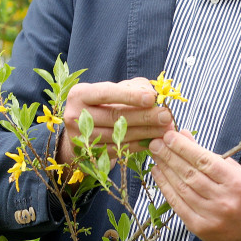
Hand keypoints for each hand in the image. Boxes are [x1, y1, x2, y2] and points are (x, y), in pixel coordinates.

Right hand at [57, 78, 173, 165]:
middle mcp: (75, 115)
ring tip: (165, 129)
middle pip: (114, 117)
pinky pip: (118, 150)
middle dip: (144, 116)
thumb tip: (154, 94)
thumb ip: (134, 87)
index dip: (130, 96)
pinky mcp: (90, 153)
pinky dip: (138, 145)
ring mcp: (81, 137)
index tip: (152, 98)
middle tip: (166, 116)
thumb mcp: (115, 88)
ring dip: (145, 133)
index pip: (107, 94)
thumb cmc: (105, 102)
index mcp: (79, 94)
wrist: (84, 127)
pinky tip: (153, 140)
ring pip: (118, 136)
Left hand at [149, 130, 240, 240]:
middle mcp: (224, 200)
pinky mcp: (199, 228)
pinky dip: (165, 187)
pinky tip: (158, 174)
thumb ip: (210, 155)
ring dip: (165, 170)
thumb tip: (184, 135)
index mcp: (236, 183)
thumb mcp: (236, 172)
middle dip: (170, 156)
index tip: (169, 136)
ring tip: (155, 156)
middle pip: (191, 174)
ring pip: (182, 188)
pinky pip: (177, 205)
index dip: (184, 148)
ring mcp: (211, 216)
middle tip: (156, 143)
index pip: (205, 161)